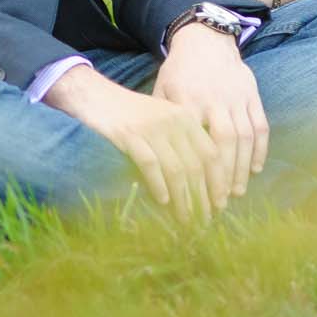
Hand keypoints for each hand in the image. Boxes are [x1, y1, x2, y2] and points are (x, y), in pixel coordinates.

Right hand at [43, 64, 221, 221]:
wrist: (96, 96)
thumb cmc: (130, 114)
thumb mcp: (162, 121)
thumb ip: (181, 143)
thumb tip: (200, 182)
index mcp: (185, 117)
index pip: (211, 153)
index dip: (218, 181)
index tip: (220, 204)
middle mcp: (173, 121)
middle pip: (197, 165)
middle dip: (203, 196)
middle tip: (205, 220)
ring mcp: (151, 128)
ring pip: (176, 169)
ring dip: (183, 199)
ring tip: (185, 219)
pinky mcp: (130, 135)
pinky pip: (150, 165)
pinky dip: (158, 186)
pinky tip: (162, 202)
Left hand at [154, 22, 269, 202]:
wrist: (205, 39)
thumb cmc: (179, 71)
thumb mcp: (162, 91)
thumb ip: (161, 121)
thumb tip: (151, 159)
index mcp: (188, 99)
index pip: (193, 141)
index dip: (196, 170)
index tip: (193, 194)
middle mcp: (215, 99)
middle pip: (222, 142)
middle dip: (222, 176)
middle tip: (220, 203)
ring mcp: (236, 96)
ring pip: (243, 137)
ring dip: (241, 167)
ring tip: (237, 192)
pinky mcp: (252, 94)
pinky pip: (260, 125)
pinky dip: (260, 149)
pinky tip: (255, 169)